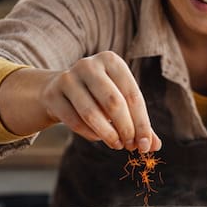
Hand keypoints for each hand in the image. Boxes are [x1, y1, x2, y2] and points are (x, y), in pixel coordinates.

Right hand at [38, 51, 161, 151]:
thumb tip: (154, 146)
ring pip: (91, 113)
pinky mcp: (53, 93)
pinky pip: (74, 121)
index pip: (133, 95)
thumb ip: (138, 121)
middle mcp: (89, 65)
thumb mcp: (120, 100)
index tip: (146, 145)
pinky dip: (90, 134)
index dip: (142, 123)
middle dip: (125, 128)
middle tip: (130, 146)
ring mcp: (68, 77)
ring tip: (117, 144)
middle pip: (113, 103)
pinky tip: (98, 137)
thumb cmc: (99, 95)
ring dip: (108, 134)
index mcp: (111, 61)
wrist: (59, 88)